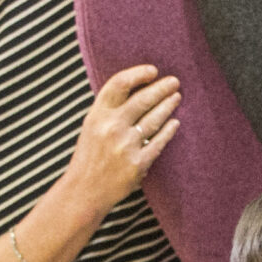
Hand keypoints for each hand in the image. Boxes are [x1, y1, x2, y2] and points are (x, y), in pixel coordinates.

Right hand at [62, 64, 180, 214]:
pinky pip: (158, 143)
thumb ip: (110, 111)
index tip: (152, 70)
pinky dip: (168, 131)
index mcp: (97, 115)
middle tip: (174, 82)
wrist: (84, 191)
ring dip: (168, 106)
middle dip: (161, 89)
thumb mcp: (92, 127)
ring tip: (176, 97)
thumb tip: (138, 90)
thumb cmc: (90, 157)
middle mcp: (111, 128)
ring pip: (153, 120)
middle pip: (142, 100)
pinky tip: (175, 123)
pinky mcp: (138, 163)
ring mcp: (125, 146)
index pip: (118, 85)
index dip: (137, 74)